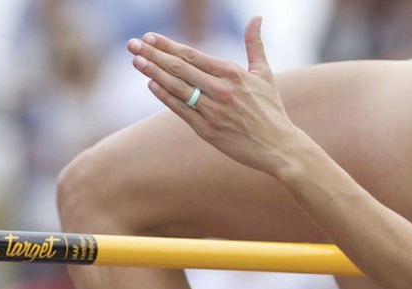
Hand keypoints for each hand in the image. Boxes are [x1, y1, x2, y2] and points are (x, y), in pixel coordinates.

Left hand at [129, 17, 305, 176]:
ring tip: (136, 60)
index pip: (192, 55)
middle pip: (180, 68)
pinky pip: (180, 109)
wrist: (280, 147)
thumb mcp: (265, 75)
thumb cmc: (271, 110)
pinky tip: (152, 84)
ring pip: (177, 87)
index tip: (149, 36)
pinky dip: (165, 96)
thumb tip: (256, 17)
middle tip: (132, 44)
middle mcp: (222, 91)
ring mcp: (213, 111)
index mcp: (233, 74)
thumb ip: (255, 45)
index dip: (168, 45)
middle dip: (153, 54)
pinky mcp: (208, 131)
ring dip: (153, 72)